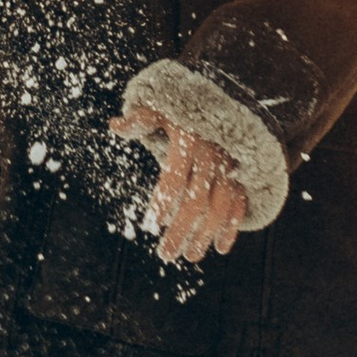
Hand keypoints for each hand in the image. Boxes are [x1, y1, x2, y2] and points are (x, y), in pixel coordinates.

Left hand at [108, 101, 248, 262]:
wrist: (225, 100)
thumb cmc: (182, 110)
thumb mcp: (160, 108)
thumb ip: (140, 119)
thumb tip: (115, 125)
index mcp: (189, 141)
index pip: (174, 179)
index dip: (162, 204)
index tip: (150, 225)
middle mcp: (212, 156)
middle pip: (196, 201)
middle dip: (181, 231)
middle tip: (165, 255)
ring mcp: (230, 167)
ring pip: (220, 208)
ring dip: (205, 235)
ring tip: (189, 256)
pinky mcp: (241, 174)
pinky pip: (240, 203)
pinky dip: (233, 226)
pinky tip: (221, 247)